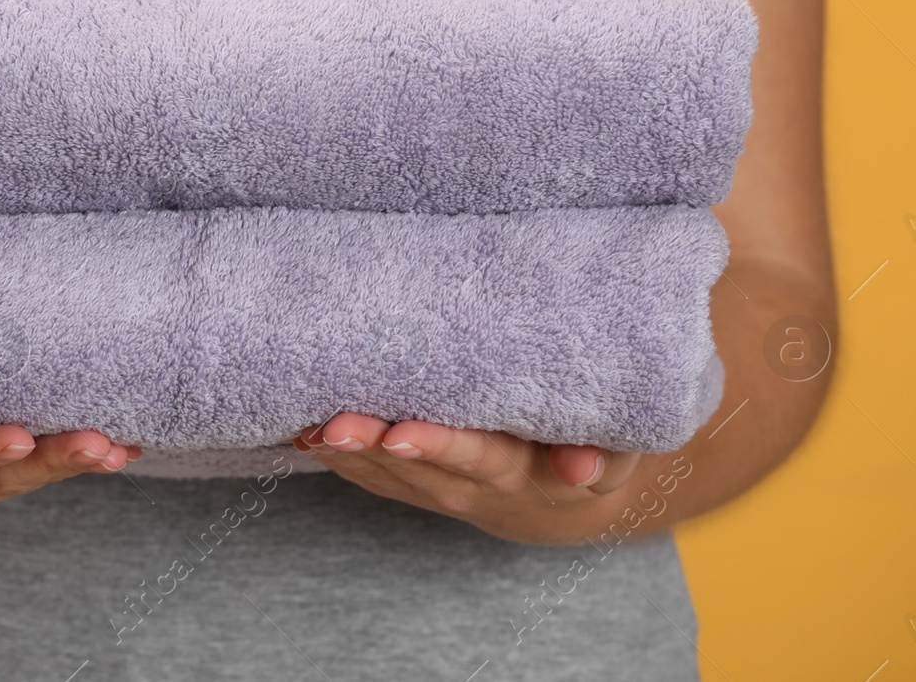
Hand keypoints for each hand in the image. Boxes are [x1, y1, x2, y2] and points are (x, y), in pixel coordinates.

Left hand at [296, 414, 642, 543]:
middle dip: (373, 444)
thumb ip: (598, 451)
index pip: (476, 455)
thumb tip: (582, 463)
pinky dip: (339, 458)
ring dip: (347, 451)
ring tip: (310, 424)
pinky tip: (303, 434)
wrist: (567, 490)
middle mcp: (473, 485)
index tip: (401, 431)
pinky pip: (373, 477)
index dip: (438, 445)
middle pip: (418, 466)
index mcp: (521, 468)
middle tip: (336, 425)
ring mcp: (439, 489)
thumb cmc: (590, 444)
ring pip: (387, 473)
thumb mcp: (612, 448)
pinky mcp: (416, 486)